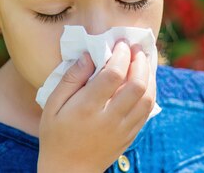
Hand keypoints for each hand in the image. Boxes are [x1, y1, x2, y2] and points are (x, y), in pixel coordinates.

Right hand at [37, 41, 155, 171]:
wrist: (69, 170)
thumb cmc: (56, 134)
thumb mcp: (52, 105)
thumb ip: (71, 79)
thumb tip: (88, 55)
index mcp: (87, 108)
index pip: (113, 75)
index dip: (120, 55)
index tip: (120, 43)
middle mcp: (109, 118)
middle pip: (136, 85)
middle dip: (140, 61)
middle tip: (135, 48)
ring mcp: (123, 128)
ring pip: (148, 97)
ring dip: (149, 75)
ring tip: (143, 60)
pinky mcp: (131, 135)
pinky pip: (148, 110)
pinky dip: (151, 90)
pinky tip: (146, 79)